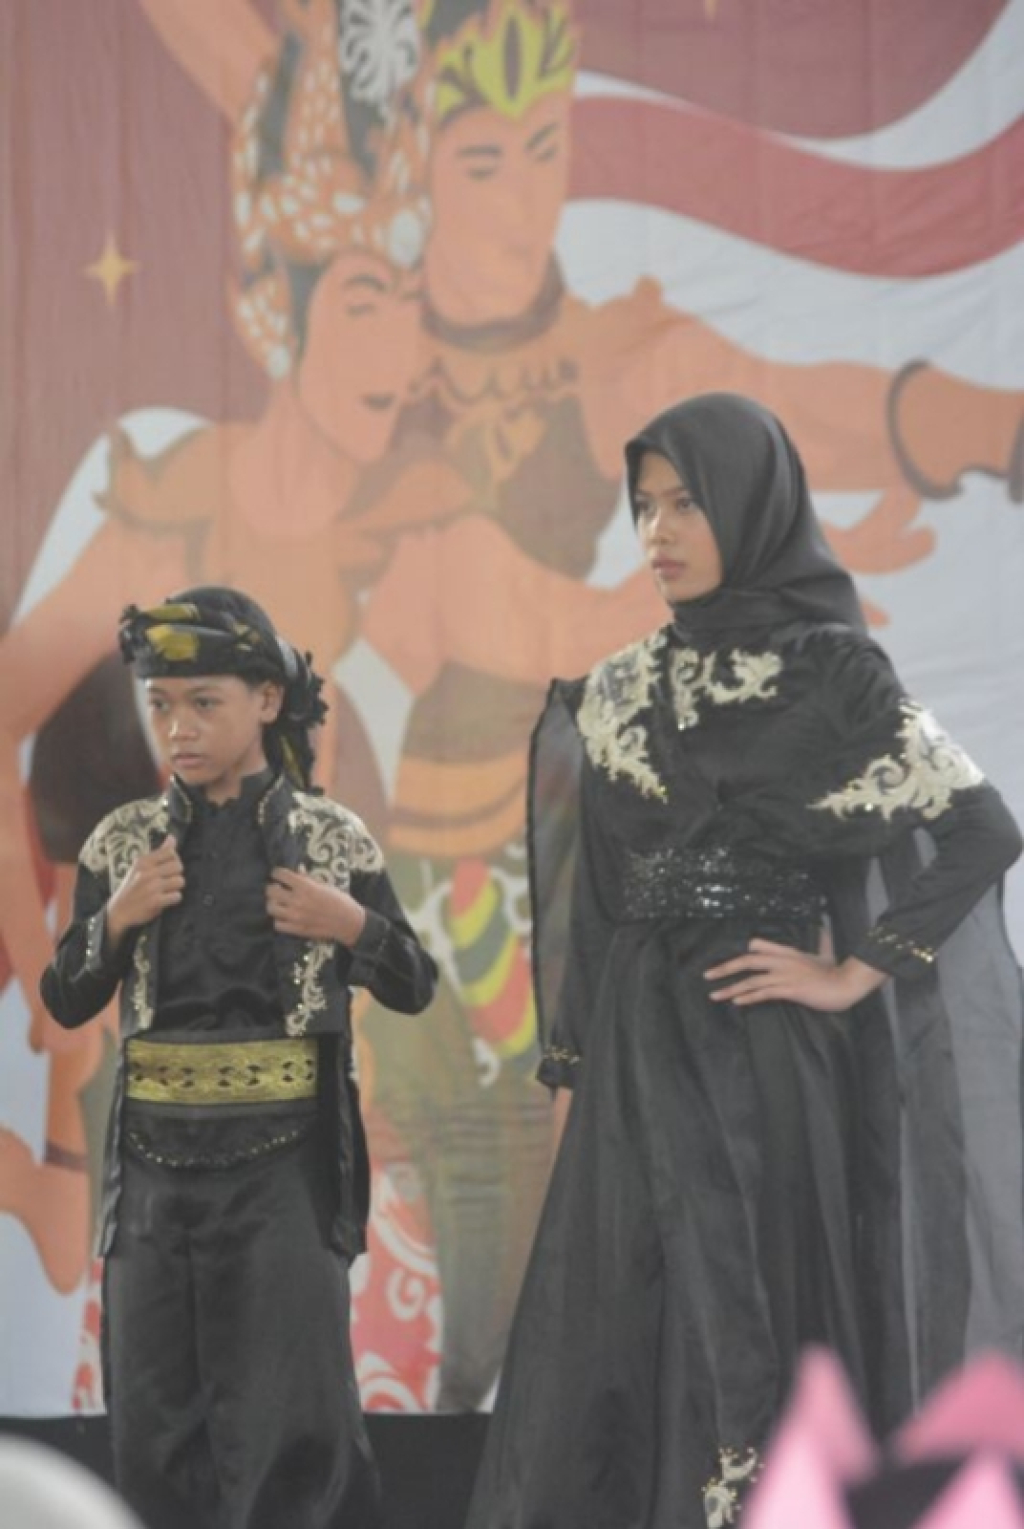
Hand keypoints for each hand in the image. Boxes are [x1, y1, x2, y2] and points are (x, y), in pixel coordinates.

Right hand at [106, 835, 183, 948]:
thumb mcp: (140, 867)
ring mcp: (152, 887)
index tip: (167, 868)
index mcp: (144, 861)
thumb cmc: (131, 887)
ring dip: (175, 887)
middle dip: (176, 874)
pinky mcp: (156, 901)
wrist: (118, 911)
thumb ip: (158, 853)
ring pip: (180, 881)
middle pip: (178, 866)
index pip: (171, 852)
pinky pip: (177, 896)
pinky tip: (164, 900)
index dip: (174, 860)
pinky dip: (173, 899)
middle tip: (167, 881)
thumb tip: (172, 838)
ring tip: (165, 891)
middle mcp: (148, 872)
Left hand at [266, 868, 366, 944]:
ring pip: (271, 908)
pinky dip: (279, 920)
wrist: (348, 922)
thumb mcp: (325, 885)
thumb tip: (298, 869)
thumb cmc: (339, 900)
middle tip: (278, 889)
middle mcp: (297, 900)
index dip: (277, 873)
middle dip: (272, 888)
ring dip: (274, 904)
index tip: (278, 875)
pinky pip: (277, 924)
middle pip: (271, 891)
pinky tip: (285, 917)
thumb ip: (308, 878)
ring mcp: (295, 916)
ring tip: (280, 903)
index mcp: (305, 886)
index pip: (280, 875)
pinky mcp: (296, 929)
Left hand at [704, 940, 885, 1012]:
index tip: (727, 962)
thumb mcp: (824, 953)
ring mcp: (785, 974)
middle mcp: (783, 960)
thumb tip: (824, 926)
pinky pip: (764, 992)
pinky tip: (736, 1001)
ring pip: (751, 979)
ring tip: (715, 995)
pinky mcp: (790, 989)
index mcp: (788, 952)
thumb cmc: (836, 972)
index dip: (742, 953)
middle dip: (725, 968)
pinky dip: (748, 996)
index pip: (759, 946)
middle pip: (747, 960)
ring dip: (730, 988)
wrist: (847, 984)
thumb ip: (821, 942)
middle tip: (707, 976)